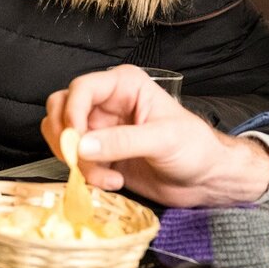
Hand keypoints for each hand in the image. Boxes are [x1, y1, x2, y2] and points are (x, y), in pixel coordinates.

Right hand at [41, 65, 268, 206]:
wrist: (207, 180)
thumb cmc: (195, 149)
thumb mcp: (163, 140)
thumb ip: (122, 141)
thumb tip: (81, 146)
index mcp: (123, 85)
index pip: (81, 88)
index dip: (71, 112)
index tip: (75, 140)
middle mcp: (106, 103)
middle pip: (61, 109)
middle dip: (67, 138)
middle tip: (80, 162)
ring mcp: (100, 129)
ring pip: (62, 136)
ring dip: (76, 161)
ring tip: (105, 178)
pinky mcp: (98, 153)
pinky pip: (73, 159)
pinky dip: (84, 174)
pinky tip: (113, 181)